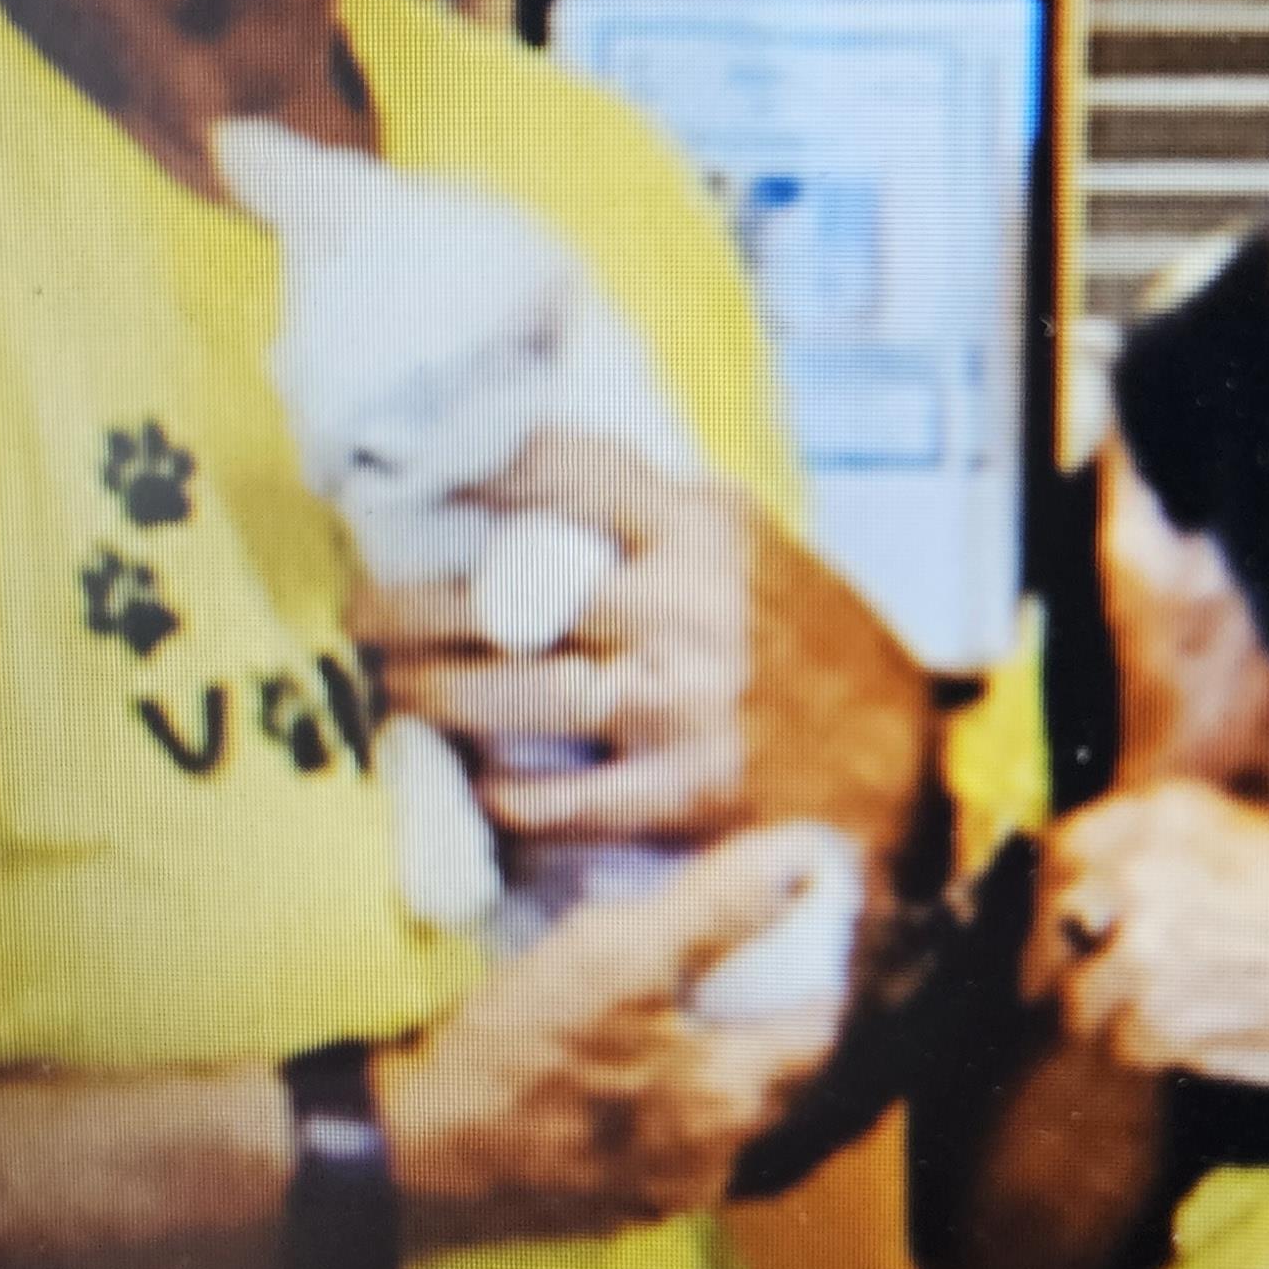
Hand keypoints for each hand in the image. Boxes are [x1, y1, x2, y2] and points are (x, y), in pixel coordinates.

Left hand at [352, 432, 934, 872]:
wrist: (908, 767)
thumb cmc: (811, 650)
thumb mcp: (751, 553)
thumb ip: (654, 523)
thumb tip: (519, 487)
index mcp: (704, 527)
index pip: (558, 470)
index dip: (464, 469)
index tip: (398, 472)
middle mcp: (689, 606)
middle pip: (507, 595)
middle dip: (408, 604)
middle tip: (360, 611)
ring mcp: (685, 704)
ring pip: (511, 697)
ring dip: (429, 697)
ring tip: (392, 692)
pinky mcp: (684, 795)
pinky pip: (553, 798)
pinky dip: (502, 795)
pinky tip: (479, 785)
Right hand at [379, 827, 849, 1244]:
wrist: (398, 1158)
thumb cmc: (509, 1053)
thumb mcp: (616, 953)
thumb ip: (720, 906)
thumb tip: (800, 858)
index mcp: (732, 1099)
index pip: (819, 1022)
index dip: (811, 960)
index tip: (791, 914)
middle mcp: (711, 1163)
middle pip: (771, 1073)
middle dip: (762, 1010)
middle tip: (730, 950)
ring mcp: (654, 1197)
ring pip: (713, 1111)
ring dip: (706, 1057)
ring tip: (665, 1000)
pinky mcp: (599, 1211)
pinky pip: (656, 1143)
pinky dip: (654, 1099)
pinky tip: (610, 1063)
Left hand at [1036, 781, 1268, 1154]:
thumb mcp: (1258, 838)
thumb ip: (1173, 853)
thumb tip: (1103, 885)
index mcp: (1166, 813)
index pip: (1062, 846)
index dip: (1058, 888)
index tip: (1069, 915)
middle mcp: (1140, 872)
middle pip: (1050, 918)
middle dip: (1062, 949)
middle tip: (1085, 974)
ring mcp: (1141, 950)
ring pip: (1071, 993)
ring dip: (1102, 1009)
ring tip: (1152, 1014)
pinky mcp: (1156, 1021)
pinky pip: (1116, 1044)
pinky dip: (1146, 1050)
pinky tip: (1194, 1039)